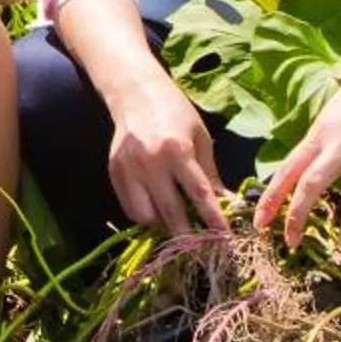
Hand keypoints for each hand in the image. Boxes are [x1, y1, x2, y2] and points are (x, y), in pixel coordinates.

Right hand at [106, 79, 230, 236]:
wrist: (135, 93)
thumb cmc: (175, 112)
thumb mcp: (200, 138)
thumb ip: (210, 174)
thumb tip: (226, 205)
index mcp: (177, 150)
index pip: (199, 195)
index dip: (213, 221)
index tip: (225, 239)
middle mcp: (150, 162)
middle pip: (171, 212)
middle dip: (189, 236)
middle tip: (203, 248)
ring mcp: (129, 169)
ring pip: (147, 216)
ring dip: (164, 226)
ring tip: (178, 223)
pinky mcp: (114, 172)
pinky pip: (131, 207)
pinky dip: (146, 215)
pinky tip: (159, 210)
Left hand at [253, 35, 340, 250]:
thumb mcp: (330, 116)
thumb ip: (319, 144)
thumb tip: (302, 170)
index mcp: (318, 136)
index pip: (287, 171)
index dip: (271, 198)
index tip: (258, 222)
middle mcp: (338, 146)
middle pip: (311, 185)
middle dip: (298, 215)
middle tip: (291, 242)